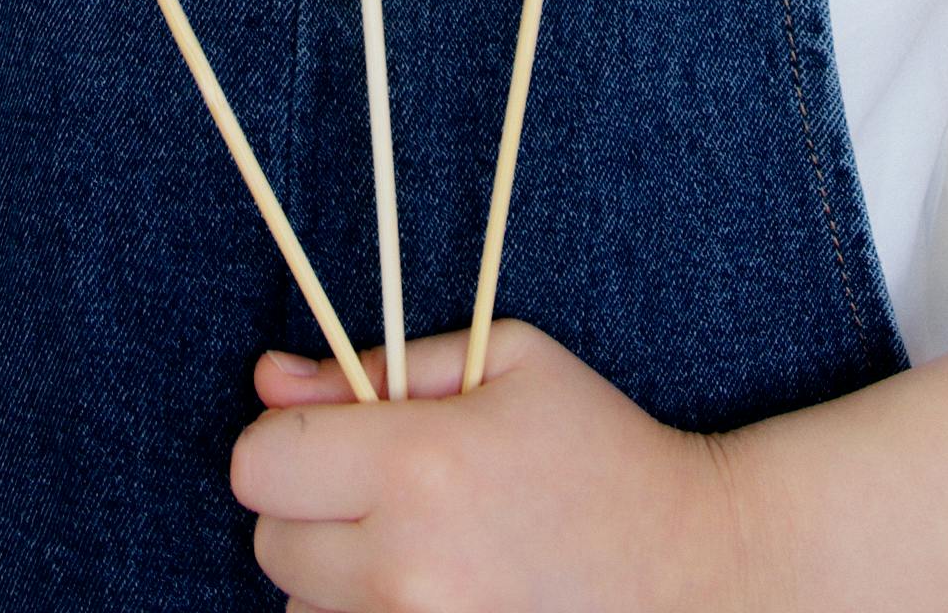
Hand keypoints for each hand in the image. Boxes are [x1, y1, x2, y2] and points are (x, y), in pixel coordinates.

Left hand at [230, 318, 749, 610]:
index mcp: (420, 464)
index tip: (335, 438)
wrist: (689, 569)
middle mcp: (406, 568)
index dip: (288, 441)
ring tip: (422, 546)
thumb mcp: (504, 360)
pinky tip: (432, 593)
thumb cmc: (599, 447)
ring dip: (337, 578)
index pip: (258, 464)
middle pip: (269, 543)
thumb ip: (380, 363)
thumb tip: (268, 377)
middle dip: (311, 508)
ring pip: (300, 611)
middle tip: (389, 490)